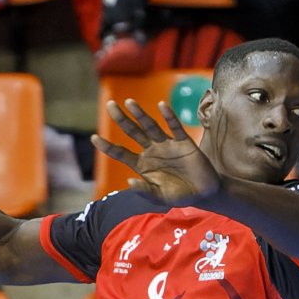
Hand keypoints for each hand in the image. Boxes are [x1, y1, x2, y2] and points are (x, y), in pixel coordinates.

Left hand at [90, 99, 220, 204]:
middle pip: (132, 132)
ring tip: (129, 102)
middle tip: (109, 104)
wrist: (204, 193)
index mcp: (141, 165)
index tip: (94, 138)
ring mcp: (166, 145)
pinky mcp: (184, 142)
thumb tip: (129, 182)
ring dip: (140, 114)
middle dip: (121, 119)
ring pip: (150, 126)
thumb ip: (145, 190)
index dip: (107, 146)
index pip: (120, 153)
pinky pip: (175, 127)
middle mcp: (151, 151)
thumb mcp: (159, 197)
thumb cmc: (179, 195)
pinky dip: (169, 117)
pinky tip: (161, 106)